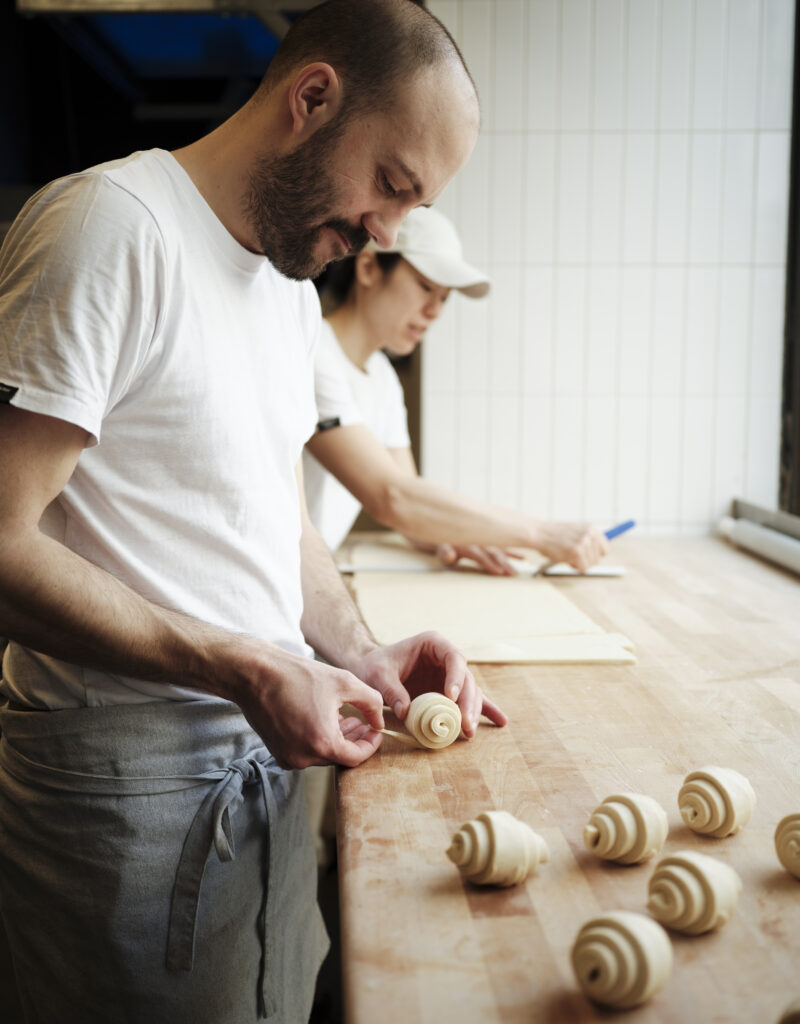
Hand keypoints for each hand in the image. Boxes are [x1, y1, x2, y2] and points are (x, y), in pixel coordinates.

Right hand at [219, 637, 384, 769]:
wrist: (255, 674)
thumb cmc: (298, 675)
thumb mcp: (345, 682)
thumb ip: (371, 703)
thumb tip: (379, 722)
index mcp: (323, 744)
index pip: (357, 757)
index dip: (370, 743)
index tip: (375, 730)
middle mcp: (304, 758)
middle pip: (339, 757)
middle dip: (354, 740)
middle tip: (362, 722)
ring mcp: (288, 757)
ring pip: (322, 754)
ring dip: (337, 739)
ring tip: (345, 718)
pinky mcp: (277, 752)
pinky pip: (305, 752)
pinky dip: (317, 740)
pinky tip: (323, 720)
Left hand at [350, 630, 507, 738]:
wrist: (371, 670)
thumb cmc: (374, 667)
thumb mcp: (377, 675)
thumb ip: (390, 690)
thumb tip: (406, 712)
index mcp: (433, 644)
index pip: (454, 657)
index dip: (456, 677)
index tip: (450, 698)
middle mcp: (446, 658)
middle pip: (466, 679)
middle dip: (467, 703)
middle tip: (465, 726)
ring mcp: (450, 675)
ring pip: (470, 691)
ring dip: (472, 712)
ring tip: (469, 733)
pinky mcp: (449, 690)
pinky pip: (470, 700)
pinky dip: (484, 710)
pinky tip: (501, 721)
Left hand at [435, 543, 522, 575]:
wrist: (446, 528)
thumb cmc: (444, 544)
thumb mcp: (441, 549)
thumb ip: (445, 553)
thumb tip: (450, 556)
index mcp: (468, 544)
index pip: (481, 555)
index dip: (489, 563)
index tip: (499, 572)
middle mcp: (480, 542)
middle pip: (493, 554)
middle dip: (503, 564)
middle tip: (513, 574)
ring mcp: (486, 541)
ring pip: (500, 551)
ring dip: (510, 561)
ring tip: (516, 572)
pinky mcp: (491, 542)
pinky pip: (504, 547)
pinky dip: (513, 552)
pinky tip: (523, 558)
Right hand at [536, 522, 609, 571]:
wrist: (539, 533)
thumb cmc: (555, 535)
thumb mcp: (576, 531)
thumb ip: (588, 539)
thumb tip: (603, 552)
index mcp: (592, 528)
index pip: (606, 549)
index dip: (596, 555)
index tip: (587, 555)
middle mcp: (591, 534)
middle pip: (598, 559)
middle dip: (586, 560)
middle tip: (571, 553)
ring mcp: (584, 543)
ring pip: (590, 565)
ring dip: (578, 563)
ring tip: (567, 553)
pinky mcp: (577, 552)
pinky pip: (582, 568)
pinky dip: (574, 567)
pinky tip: (565, 558)